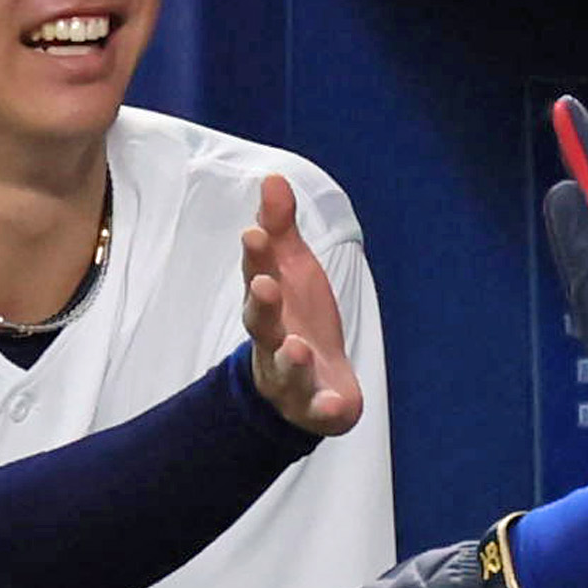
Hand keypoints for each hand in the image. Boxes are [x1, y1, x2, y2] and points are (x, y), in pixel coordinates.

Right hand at [244, 174, 360, 437]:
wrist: (311, 385)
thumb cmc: (297, 319)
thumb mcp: (292, 271)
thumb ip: (281, 229)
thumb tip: (273, 178)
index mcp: (269, 302)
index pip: (258, 276)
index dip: (256, 257)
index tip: (255, 234)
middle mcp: (272, 339)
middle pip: (260, 323)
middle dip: (261, 304)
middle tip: (265, 286)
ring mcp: (291, 375)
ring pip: (285, 368)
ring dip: (290, 357)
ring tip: (297, 346)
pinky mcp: (314, 405)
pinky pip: (317, 409)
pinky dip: (323, 408)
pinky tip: (333, 404)